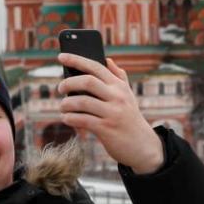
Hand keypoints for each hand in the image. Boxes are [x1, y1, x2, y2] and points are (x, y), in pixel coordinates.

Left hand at [56, 54, 164, 174]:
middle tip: (60, 88)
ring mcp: (112, 113)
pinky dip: (70, 118)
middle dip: (68, 83)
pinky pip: (82, 120)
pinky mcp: (107, 129)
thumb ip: (119, 77)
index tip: (61, 56)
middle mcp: (117, 97)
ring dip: (66, 104)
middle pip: (87, 81)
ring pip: (82, 102)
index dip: (77, 60)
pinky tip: (66, 118)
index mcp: (119, 86)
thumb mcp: (128, 96)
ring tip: (62, 107)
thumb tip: (108, 60)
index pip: (96, 67)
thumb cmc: (130, 118)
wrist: (143, 146)